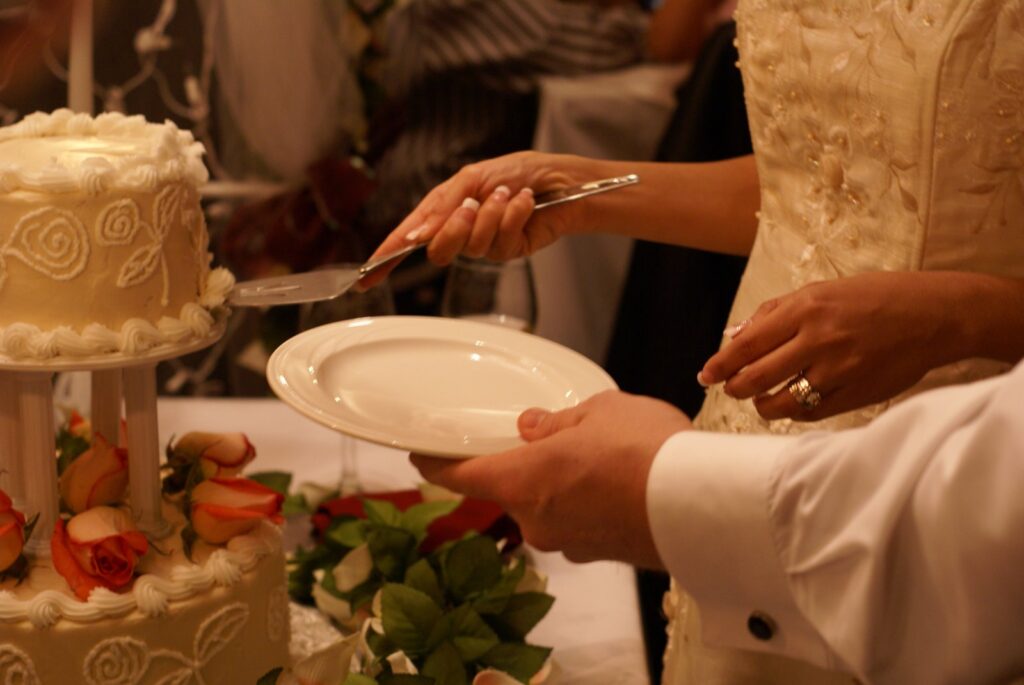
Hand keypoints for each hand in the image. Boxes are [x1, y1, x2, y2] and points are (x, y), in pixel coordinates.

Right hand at [360, 151, 588, 288]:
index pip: (409, 238)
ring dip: (491, 215)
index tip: (366, 278)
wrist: (561, 180)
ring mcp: (485, 244)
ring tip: (507, 195)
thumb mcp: (472, 177)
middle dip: (455, 228)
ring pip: (472, 247)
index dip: (387, 258)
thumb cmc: (517, 172)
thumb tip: (416, 236)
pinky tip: (525, 204)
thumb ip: (442, 206)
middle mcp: (461, 231)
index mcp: (445, 210)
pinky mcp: (510, 252)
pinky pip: (501, 245)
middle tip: (473, 204)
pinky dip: (513, 218)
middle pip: (438, 252)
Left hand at [410, 391, 691, 567]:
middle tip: (552, 438)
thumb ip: (558, 422)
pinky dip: (589, 503)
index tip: (421, 456)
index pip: (461, 475)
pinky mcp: (602, 554)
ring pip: (550, 507)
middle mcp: (535, 520)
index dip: (437, 464)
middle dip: (527, 466)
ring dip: (561, 485)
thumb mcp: (598, 412)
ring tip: (600, 455)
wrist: (699, 504)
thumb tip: (532, 428)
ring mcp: (569, 543)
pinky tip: (619, 481)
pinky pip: (581, 522)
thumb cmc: (642, 449)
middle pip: (513, 490)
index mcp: (520, 481)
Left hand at [699, 271, 953, 420]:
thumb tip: (733, 335)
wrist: (934, 315)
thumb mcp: (821, 291)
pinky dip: (795, 411)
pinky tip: (793, 402)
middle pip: (756, 377)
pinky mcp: (857, 394)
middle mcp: (819, 340)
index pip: (747, 344)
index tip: (704, 375)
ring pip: (781, 402)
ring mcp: (839, 370)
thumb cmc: (872, 298)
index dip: (720, 364)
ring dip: (762, 404)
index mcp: (806, 309)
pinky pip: (811, 413)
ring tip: (761, 399)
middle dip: (735, 387)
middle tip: (730, 388)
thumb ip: (774, 312)